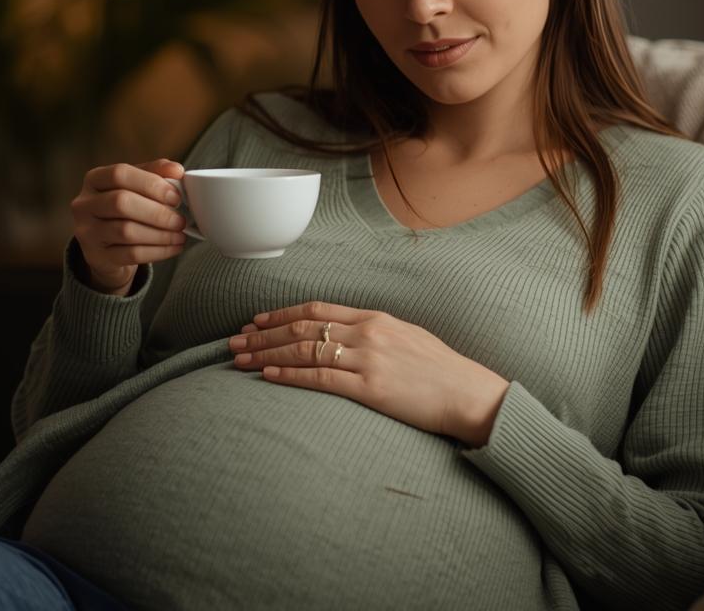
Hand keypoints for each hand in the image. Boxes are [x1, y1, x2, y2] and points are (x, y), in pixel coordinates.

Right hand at [70, 159, 189, 293]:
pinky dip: (157, 251)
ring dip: (160, 234)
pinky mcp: (96, 256)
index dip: (151, 183)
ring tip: (180, 235)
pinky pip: (131, 254)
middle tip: (180, 220)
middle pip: (121, 202)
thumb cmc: (125, 210)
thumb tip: (176, 170)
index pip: (119, 174)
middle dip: (157, 212)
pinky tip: (173, 248)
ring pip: (126, 231)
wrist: (107, 248)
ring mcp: (87, 232)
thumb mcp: (137, 186)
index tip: (176, 196)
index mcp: (94, 179)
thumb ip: (156, 173)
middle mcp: (84, 204)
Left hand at [227, 301, 509, 447]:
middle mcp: (368, 333)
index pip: (317, 309)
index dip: (281, 313)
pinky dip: (290, 375)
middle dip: (263, 333)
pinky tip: (269, 375)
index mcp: (376, 318)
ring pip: (304, 350)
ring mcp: (368, 359)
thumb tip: (349, 335)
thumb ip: (377, 333)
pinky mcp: (370, 388)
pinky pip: (320, 378)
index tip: (256, 319)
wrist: (469, 394)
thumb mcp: (409, 338)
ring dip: (267, 353)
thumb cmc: (442, 371)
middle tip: (234, 339)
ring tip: (239, 358)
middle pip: (302, 327)